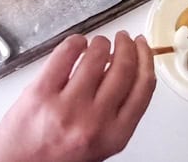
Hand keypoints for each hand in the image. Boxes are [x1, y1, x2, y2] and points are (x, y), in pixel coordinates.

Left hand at [0, 32, 155, 161]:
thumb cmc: (58, 156)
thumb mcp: (101, 143)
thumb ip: (117, 112)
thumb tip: (125, 68)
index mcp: (115, 135)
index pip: (143, 87)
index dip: (146, 59)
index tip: (143, 47)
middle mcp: (95, 120)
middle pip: (124, 68)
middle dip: (127, 46)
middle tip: (123, 38)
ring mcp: (67, 106)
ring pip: (97, 56)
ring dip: (102, 42)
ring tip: (99, 42)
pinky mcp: (41, 92)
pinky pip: (66, 53)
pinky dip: (76, 41)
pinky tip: (77, 43)